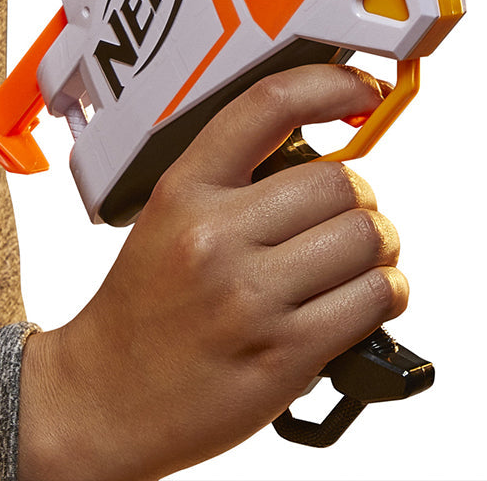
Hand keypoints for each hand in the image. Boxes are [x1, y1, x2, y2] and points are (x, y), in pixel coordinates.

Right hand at [17, 65, 407, 480]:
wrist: (99, 403)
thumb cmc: (146, 306)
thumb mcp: (170, 218)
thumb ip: (239, 180)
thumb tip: (333, 156)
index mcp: (186, 190)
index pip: (270, 104)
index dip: (331, 84)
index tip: (363, 88)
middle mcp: (214, 236)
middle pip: (343, 182)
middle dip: (362, 202)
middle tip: (348, 223)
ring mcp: (248, 297)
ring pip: (368, 238)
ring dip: (381, 250)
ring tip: (359, 265)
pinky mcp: (283, 354)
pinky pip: (374, 299)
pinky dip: (387, 294)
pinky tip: (365, 300)